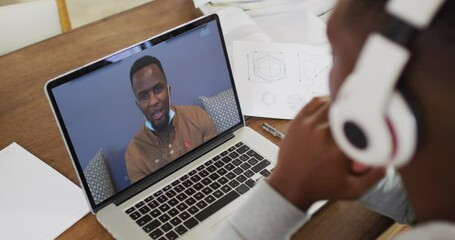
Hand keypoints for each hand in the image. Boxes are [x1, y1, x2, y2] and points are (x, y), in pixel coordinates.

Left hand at [267, 96, 384, 210]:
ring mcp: (308, 125)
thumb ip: (375, 176)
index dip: (370, 119)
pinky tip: (332, 105)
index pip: (361, 123)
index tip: (374, 121)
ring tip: (348, 110)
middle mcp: (323, 133)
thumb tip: (389, 158)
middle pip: (347, 109)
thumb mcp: (353, 189)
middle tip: (361, 114)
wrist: (290, 185)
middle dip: (356, 111)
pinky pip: (315, 102)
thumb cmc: (320, 187)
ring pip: (331, 102)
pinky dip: (325, 100)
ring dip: (341, 105)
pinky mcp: (298, 121)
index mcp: (338, 148)